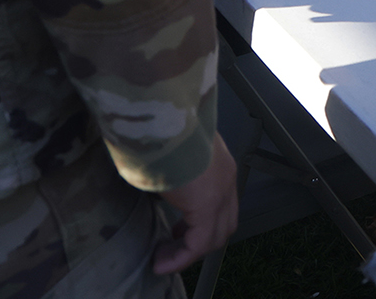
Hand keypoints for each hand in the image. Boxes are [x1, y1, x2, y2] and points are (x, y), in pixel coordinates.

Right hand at [153, 135, 237, 275]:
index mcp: (218, 162)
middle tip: (172, 247)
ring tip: (163, 259)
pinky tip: (162, 262)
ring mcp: (220, 191)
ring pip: (214, 237)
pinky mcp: (207, 203)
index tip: (178, 232)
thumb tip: (150, 172)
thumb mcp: (169, 146)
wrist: (165, 114)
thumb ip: (168, 163)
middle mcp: (225, 178)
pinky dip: (181, 257)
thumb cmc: (162, 123)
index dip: (202, 221)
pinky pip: (198, 243)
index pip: (221, 203)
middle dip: (199, 241)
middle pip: (224, 224)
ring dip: (188, 253)